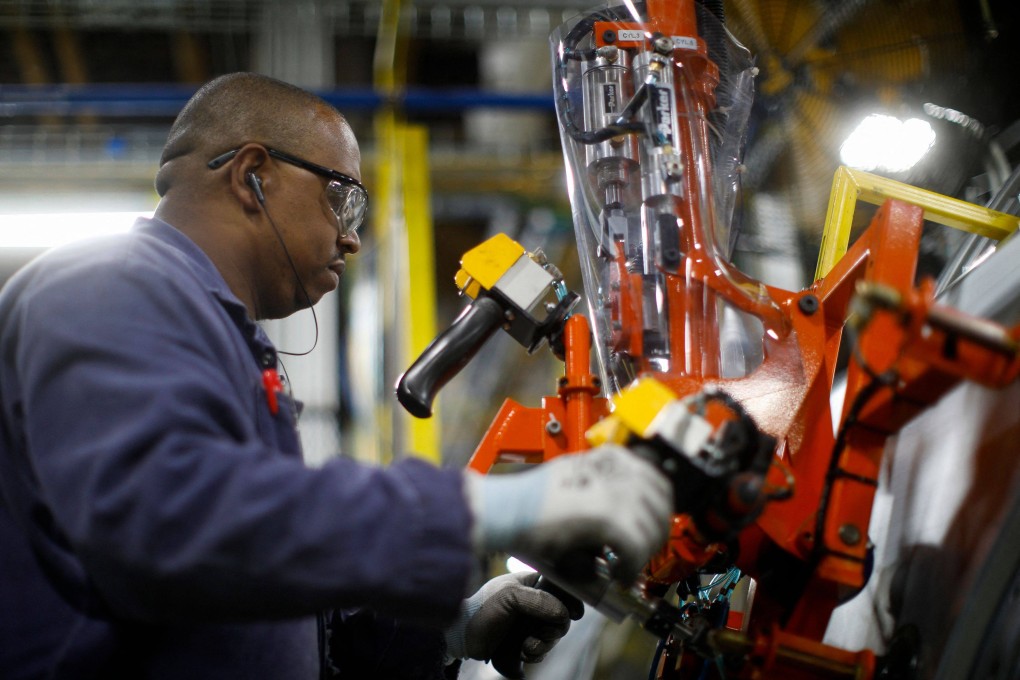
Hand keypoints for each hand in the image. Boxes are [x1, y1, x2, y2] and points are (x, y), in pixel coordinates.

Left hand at [444, 572, 583, 663]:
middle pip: (560, 615)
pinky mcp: (524, 640)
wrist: (462, 637)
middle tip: (541, 636)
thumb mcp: (509, 597)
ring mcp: (529, 622)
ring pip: (552, 635)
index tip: (574, 613)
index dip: (570, 600)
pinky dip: (536, 654)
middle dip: (554, 630)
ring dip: (544, 645)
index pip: (560, 587)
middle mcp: (533, 601)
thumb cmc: (481, 609)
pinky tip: (522, 653)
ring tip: (526, 648)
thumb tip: (564, 614)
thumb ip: (538, 600)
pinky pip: (542, 649)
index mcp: (530, 583)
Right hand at [464, 444, 672, 582]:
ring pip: (652, 529)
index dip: (660, 511)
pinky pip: (636, 547)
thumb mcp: (576, 479)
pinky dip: (631, 566)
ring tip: (623, 568)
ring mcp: (614, 489)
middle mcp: (617, 468)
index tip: (652, 530)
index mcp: (611, 456)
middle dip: (654, 536)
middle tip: (638, 555)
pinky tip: (618, 574)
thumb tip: (633, 515)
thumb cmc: (530, 500)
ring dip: (642, 555)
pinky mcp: (607, 515)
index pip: (659, 482)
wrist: (503, 508)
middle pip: (661, 506)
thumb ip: (606, 488)